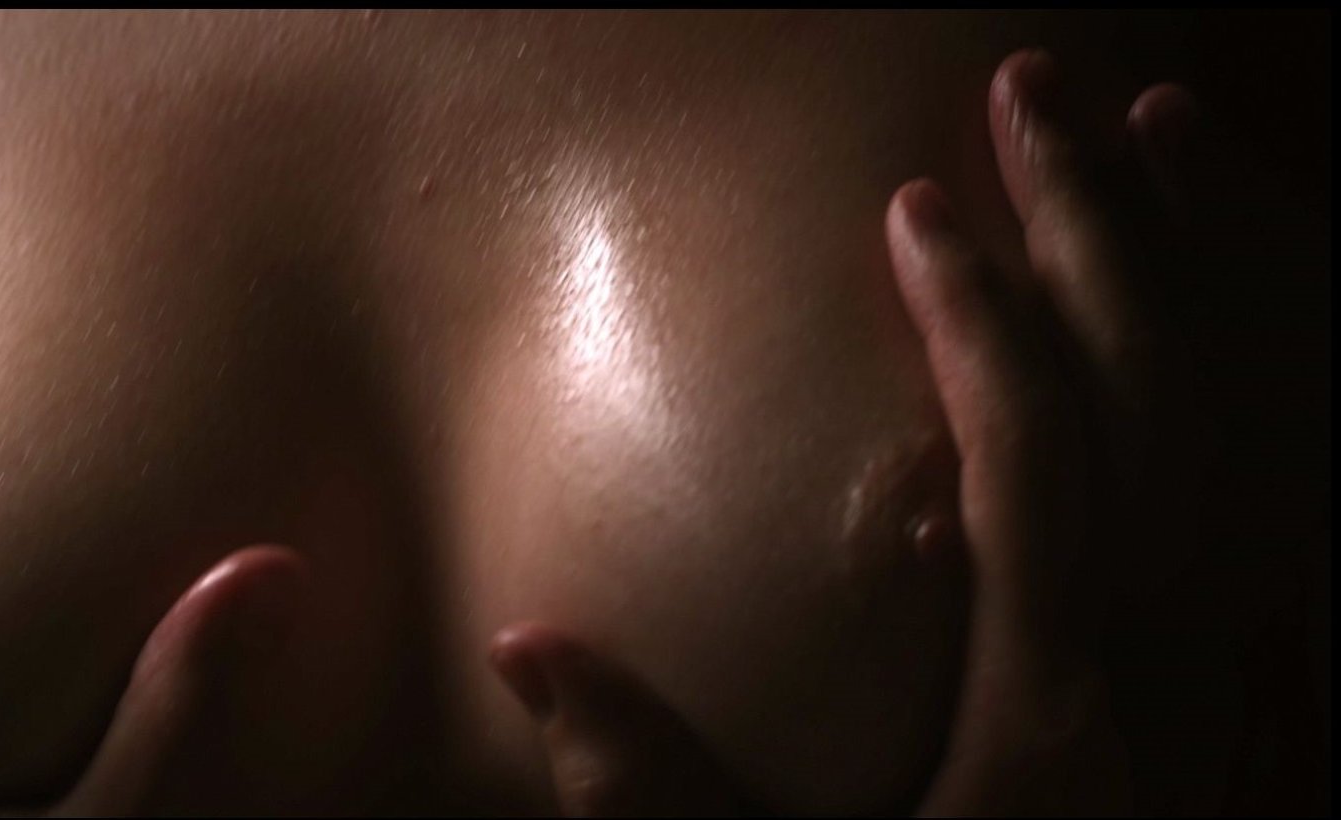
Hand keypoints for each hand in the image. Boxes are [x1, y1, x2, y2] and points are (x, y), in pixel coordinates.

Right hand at [488, 49, 1210, 815]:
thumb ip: (652, 787)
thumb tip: (528, 645)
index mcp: (1057, 711)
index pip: (1033, 461)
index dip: (978, 317)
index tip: (916, 205)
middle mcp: (1171, 671)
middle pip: (1165, 407)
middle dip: (1100, 232)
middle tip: (1035, 90)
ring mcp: (1229, 675)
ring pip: (1248, 433)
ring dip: (1201, 272)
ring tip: (1151, 134)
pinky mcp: (1239, 690)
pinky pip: (1273, 496)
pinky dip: (1256, 376)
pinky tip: (1212, 308)